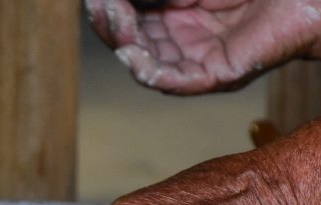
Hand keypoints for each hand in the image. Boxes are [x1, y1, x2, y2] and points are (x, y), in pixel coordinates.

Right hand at [86, 0, 320, 93]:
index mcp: (176, 18)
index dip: (110, 11)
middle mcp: (184, 43)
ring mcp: (200, 61)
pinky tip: (132, 56)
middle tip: (101, 7)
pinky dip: (150, 72)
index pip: (131, 21)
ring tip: (117, 26)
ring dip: (125, 47)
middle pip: (133, 43)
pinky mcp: (218, 75)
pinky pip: (176, 82)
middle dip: (113, 27)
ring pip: (148, 64)